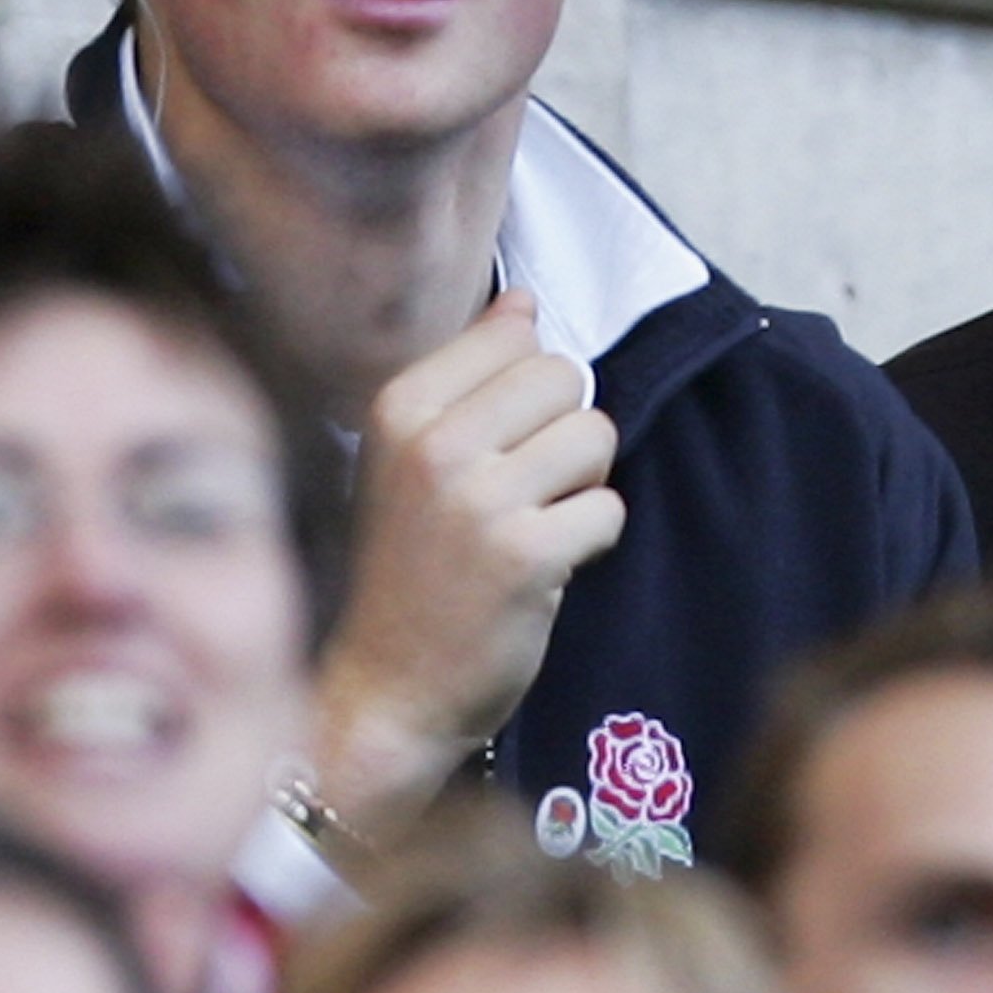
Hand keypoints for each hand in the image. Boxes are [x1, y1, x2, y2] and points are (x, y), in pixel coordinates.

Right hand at [315, 289, 624, 835]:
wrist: (384, 691)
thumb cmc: (411, 570)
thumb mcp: (413, 458)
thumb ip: (471, 376)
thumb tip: (524, 301)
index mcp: (400, 406)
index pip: (518, 338)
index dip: (532, 394)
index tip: (495, 449)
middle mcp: (432, 443)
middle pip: (566, 378)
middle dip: (567, 433)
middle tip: (525, 493)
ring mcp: (476, 499)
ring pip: (597, 436)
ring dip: (584, 486)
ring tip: (534, 527)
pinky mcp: (524, 556)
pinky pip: (609, 509)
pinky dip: (592, 542)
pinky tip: (545, 571)